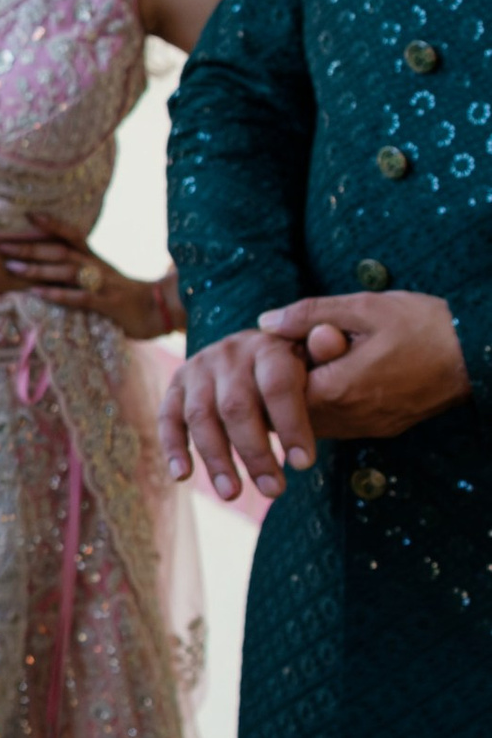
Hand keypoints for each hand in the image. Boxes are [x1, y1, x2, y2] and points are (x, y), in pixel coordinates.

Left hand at [0, 218, 166, 339]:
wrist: (157, 309)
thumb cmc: (122, 293)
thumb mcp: (100, 275)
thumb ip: (78, 268)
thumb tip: (46, 264)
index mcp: (93, 258)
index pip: (71, 234)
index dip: (51, 223)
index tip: (28, 214)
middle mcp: (95, 266)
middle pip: (59, 251)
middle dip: (29, 248)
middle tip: (0, 245)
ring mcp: (101, 284)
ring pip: (65, 272)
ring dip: (36, 269)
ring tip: (11, 267)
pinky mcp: (106, 304)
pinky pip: (79, 297)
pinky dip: (57, 294)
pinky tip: (37, 293)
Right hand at [159, 329, 317, 501]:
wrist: (256, 353)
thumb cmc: (296, 367)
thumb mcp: (317, 358)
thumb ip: (327, 353)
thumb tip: (330, 339)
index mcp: (268, 346)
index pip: (277, 386)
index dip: (291, 426)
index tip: (304, 465)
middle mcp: (228, 354)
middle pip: (236, 407)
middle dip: (255, 454)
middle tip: (274, 491)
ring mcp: (197, 369)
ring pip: (201, 417)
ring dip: (216, 459)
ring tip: (233, 494)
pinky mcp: (176, 387)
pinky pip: (168, 418)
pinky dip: (173, 447)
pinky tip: (183, 476)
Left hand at [259, 289, 468, 442]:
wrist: (476, 355)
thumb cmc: (423, 326)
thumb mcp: (363, 308)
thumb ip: (309, 315)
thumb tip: (265, 322)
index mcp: (340, 389)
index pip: (280, 394)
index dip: (277, 369)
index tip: (288, 344)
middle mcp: (352, 419)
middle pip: (295, 412)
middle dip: (291, 385)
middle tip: (304, 353)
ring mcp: (369, 428)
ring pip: (318, 422)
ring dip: (311, 397)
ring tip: (324, 362)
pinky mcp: (384, 429)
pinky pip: (343, 424)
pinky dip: (334, 405)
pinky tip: (344, 377)